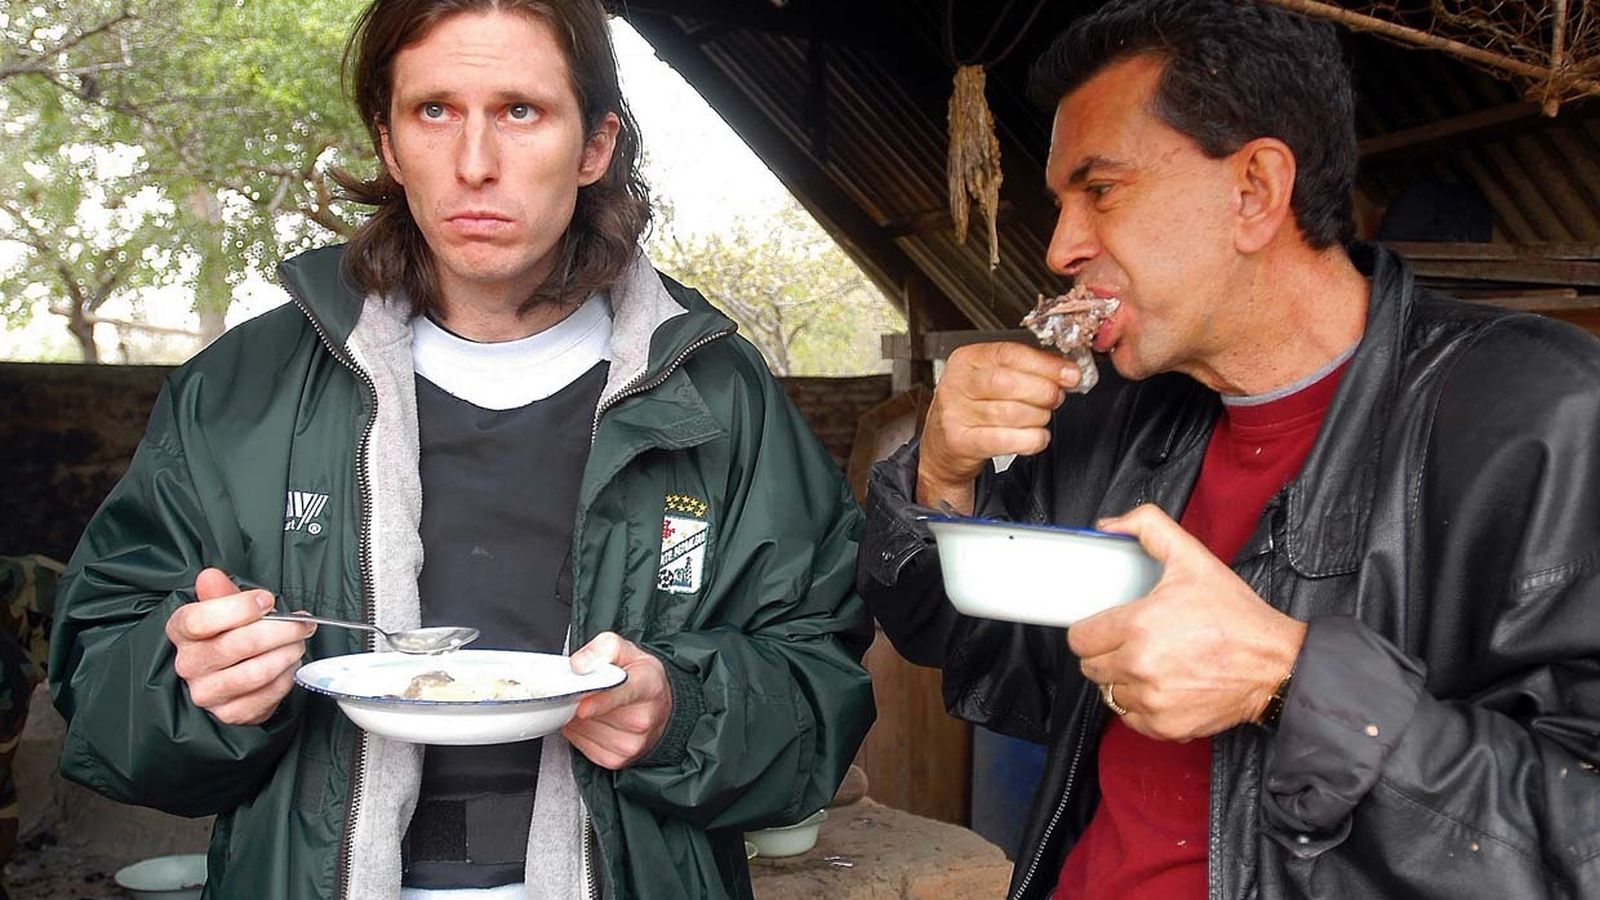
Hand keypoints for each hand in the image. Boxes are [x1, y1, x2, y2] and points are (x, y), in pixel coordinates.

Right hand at [165, 567, 314, 725]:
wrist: (230, 677)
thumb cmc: (229, 634)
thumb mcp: (225, 608)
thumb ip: (221, 592)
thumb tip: (210, 577)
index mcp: (181, 632)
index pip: (199, 620)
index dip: (239, 608)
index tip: (267, 600)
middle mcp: (188, 664)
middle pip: (236, 645)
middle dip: (280, 631)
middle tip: (301, 624)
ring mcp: (207, 693)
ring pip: (255, 672)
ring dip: (287, 654)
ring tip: (298, 643)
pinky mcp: (230, 713)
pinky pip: (267, 694)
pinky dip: (286, 677)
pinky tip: (290, 665)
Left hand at [562, 632, 673, 769]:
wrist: (658, 706)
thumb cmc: (639, 676)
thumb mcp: (624, 650)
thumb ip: (601, 649)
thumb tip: (579, 665)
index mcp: (648, 685)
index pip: (624, 694)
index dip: (601, 702)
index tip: (583, 706)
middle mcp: (644, 718)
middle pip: (596, 714)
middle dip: (580, 701)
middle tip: (583, 689)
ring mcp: (633, 743)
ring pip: (584, 730)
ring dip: (577, 717)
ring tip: (591, 704)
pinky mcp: (618, 760)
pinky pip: (581, 745)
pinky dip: (579, 732)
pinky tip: (592, 721)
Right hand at [918, 342, 1078, 511]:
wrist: (942, 446)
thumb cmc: (972, 408)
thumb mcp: (992, 379)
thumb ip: (1025, 370)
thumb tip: (1065, 371)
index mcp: (967, 359)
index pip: (1010, 354)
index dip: (1045, 364)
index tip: (1070, 374)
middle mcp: (957, 383)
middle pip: (1009, 382)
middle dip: (1043, 391)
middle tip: (1055, 398)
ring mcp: (955, 413)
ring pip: (1010, 412)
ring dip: (1038, 416)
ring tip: (1041, 417)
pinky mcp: (960, 442)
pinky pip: (1005, 440)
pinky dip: (1030, 439)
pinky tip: (1036, 436)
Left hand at [1068, 504, 1305, 741]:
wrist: (1275, 664)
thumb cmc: (1236, 616)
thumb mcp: (1193, 558)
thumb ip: (1148, 528)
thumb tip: (1110, 526)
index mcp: (1138, 627)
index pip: (1080, 638)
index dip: (1091, 630)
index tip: (1107, 627)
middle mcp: (1140, 667)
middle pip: (1091, 667)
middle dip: (1107, 653)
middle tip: (1134, 642)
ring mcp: (1152, 701)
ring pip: (1109, 693)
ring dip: (1124, 680)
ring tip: (1153, 663)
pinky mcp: (1166, 726)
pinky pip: (1131, 718)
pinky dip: (1141, 705)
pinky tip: (1163, 686)